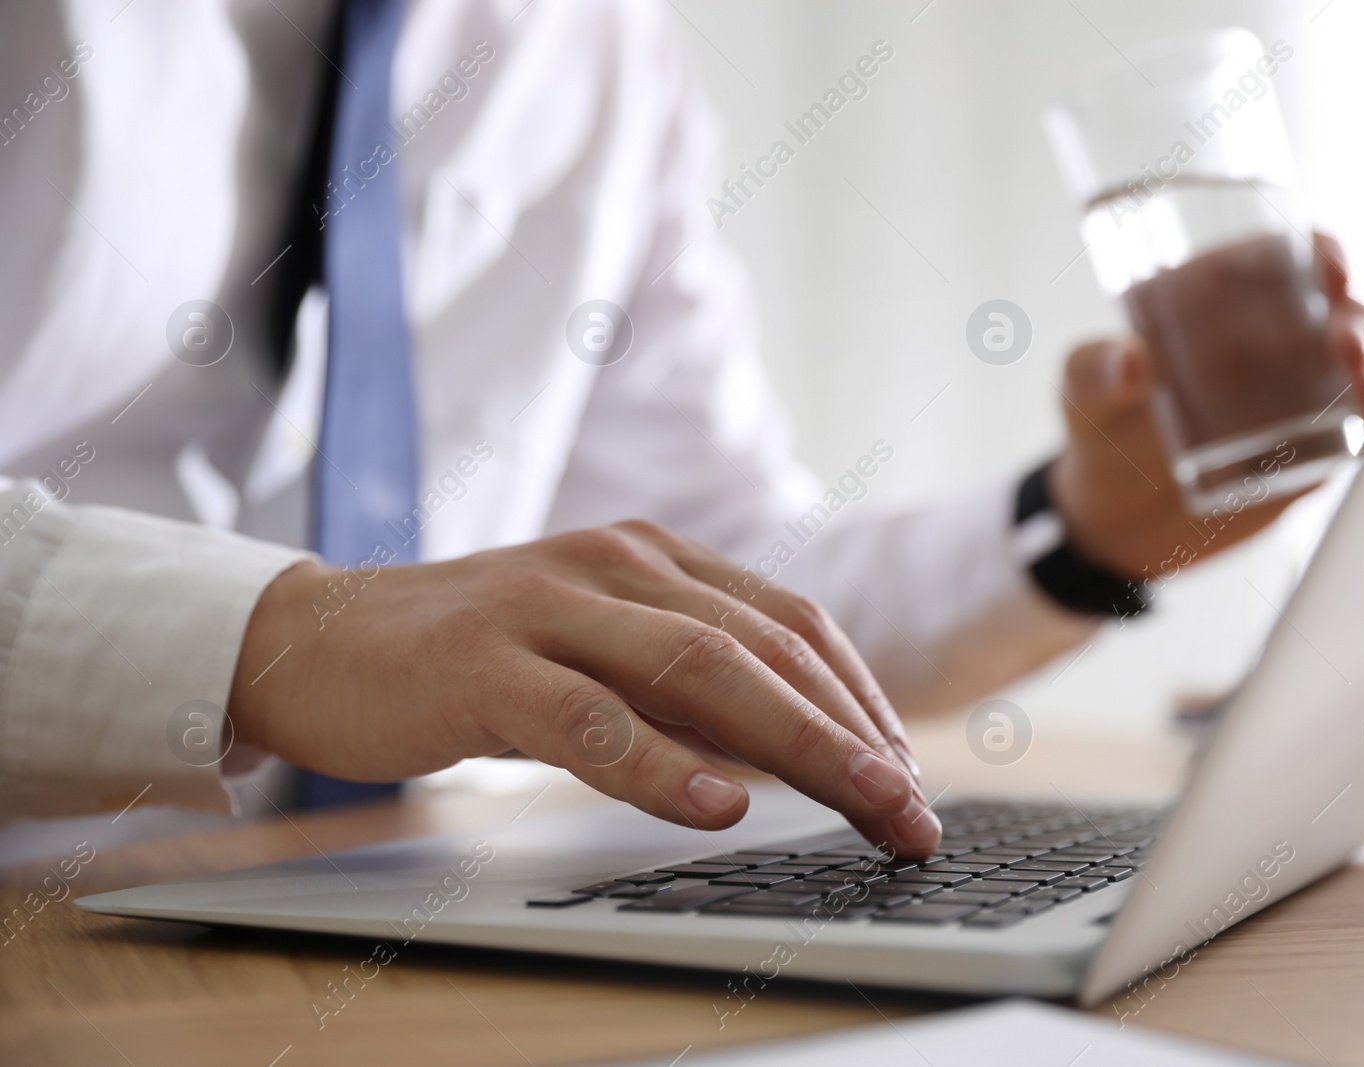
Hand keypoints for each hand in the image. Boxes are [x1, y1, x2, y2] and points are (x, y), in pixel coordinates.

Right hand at [227, 520, 940, 855]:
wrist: (321, 639)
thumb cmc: (477, 657)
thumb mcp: (600, 658)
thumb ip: (687, 693)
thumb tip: (799, 755)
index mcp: (655, 558)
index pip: (790, 622)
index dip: (861, 697)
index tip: (907, 771)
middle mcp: (617, 566)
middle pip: (765, 648)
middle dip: (852, 733)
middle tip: (911, 808)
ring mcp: (551, 607)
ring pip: (700, 671)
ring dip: (796, 743)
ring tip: (861, 802)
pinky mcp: (485, 664)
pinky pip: (591, 718)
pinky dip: (662, 764)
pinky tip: (718, 805)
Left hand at [1047, 233, 1363, 579]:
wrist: (1117, 520)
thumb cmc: (1099, 432)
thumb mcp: (1082, 396)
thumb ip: (1094, 373)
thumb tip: (1128, 358)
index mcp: (1214, 300)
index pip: (1278, 257)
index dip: (1316, 252)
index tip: (1331, 267)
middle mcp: (1263, 337)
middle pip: (1331, 308)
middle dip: (1353, 318)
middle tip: (1345, 344)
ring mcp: (1292, 389)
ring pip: (1353, 364)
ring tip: (1363, 388)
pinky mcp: (1307, 443)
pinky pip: (1352, 427)